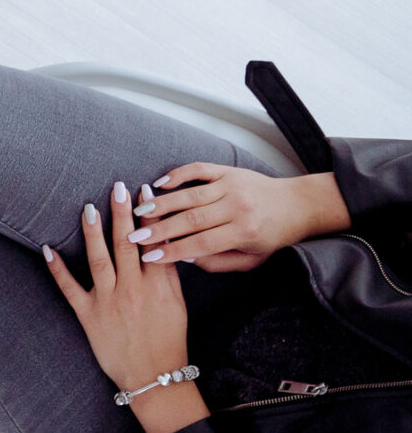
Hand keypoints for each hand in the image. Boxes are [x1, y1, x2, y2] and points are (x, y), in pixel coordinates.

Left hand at [45, 181, 192, 392]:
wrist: (155, 377)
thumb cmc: (169, 340)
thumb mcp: (178, 306)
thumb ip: (170, 275)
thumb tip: (165, 244)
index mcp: (158, 286)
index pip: (154, 242)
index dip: (149, 215)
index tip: (144, 191)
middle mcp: (133, 290)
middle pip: (126, 244)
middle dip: (121, 213)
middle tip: (117, 187)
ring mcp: (108, 302)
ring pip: (99, 259)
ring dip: (93, 232)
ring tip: (88, 208)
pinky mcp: (88, 316)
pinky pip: (69, 288)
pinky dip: (57, 269)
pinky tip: (48, 249)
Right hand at [134, 166, 350, 272]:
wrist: (297, 205)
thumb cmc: (272, 236)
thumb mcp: (251, 259)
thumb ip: (217, 262)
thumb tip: (183, 257)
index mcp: (245, 231)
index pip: (201, 243)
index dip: (173, 251)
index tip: (149, 256)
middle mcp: (237, 207)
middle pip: (191, 219)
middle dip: (159, 229)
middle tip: (134, 235)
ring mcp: (232, 185)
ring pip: (190, 195)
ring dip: (161, 203)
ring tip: (138, 210)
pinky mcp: (228, 170)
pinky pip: (199, 170)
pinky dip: (178, 174)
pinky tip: (159, 182)